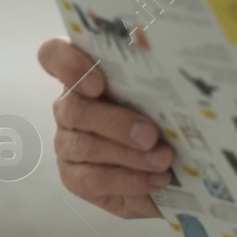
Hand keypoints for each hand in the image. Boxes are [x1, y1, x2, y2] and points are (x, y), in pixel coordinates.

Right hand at [38, 38, 173, 218]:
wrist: (168, 171)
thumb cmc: (163, 120)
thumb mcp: (162, 98)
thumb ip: (158, 84)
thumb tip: (181, 79)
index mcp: (85, 76)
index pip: (54, 56)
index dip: (67, 64)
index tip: (97, 83)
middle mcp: (69, 107)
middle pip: (75, 108)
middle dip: (116, 122)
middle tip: (151, 135)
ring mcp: (68, 143)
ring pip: (86, 146)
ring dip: (130, 155)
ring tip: (164, 159)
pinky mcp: (74, 177)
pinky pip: (94, 179)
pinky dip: (130, 180)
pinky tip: (158, 179)